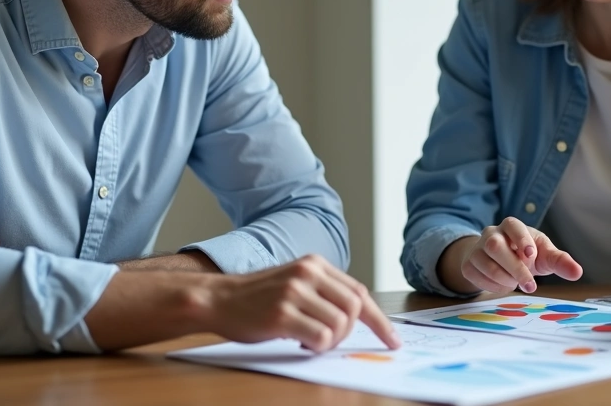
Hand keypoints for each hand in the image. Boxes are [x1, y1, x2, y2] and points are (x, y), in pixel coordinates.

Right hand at [202, 254, 400, 352]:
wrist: (218, 298)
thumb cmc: (258, 297)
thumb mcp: (295, 283)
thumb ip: (324, 292)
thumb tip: (359, 317)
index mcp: (314, 264)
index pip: (359, 292)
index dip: (380, 320)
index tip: (392, 340)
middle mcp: (307, 273)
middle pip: (355, 308)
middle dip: (351, 332)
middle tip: (331, 341)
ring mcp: (294, 292)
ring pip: (340, 324)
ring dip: (330, 341)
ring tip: (308, 339)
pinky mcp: (281, 313)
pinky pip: (320, 337)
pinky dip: (316, 346)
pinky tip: (298, 342)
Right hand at [454, 217, 582, 293]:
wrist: (499, 261)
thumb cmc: (526, 255)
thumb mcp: (544, 255)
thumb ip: (560, 261)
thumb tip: (577, 272)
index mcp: (511, 226)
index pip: (512, 225)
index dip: (520, 238)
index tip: (531, 255)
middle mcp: (491, 233)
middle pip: (495, 246)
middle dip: (514, 267)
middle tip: (530, 285)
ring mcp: (476, 248)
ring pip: (485, 262)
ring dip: (504, 278)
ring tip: (517, 284)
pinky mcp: (468, 264)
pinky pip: (476, 276)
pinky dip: (492, 285)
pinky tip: (504, 285)